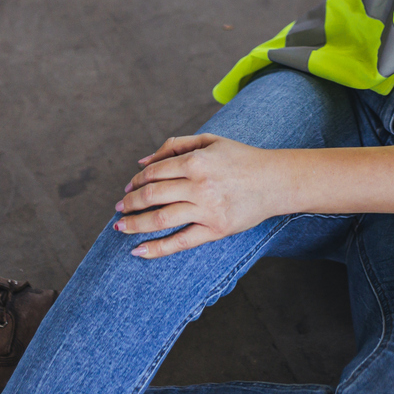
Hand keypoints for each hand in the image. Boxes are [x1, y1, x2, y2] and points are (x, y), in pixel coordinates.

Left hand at [114, 134, 282, 258]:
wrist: (275, 181)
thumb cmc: (240, 158)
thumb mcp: (209, 141)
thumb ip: (174, 146)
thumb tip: (142, 162)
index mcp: (196, 160)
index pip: (154, 172)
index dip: (136, 181)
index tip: (128, 189)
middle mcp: (199, 185)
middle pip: (151, 196)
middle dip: (129, 204)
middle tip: (118, 209)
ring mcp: (207, 210)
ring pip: (160, 220)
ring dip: (135, 224)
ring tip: (120, 227)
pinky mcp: (215, 230)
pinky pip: (180, 242)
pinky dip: (156, 248)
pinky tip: (138, 251)